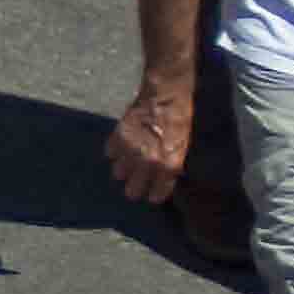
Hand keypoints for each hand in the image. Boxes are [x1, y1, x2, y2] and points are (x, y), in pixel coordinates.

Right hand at [107, 81, 192, 202]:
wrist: (165, 97)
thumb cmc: (180, 120)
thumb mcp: (183, 147)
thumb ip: (171, 164)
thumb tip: (163, 176)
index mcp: (168, 166)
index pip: (157, 193)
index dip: (154, 196)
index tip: (151, 196)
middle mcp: (148, 162)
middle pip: (133, 189)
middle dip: (134, 188)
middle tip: (135, 185)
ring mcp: (130, 150)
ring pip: (118, 172)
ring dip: (123, 170)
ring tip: (127, 165)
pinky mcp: (117, 137)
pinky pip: (110, 153)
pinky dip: (114, 153)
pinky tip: (121, 149)